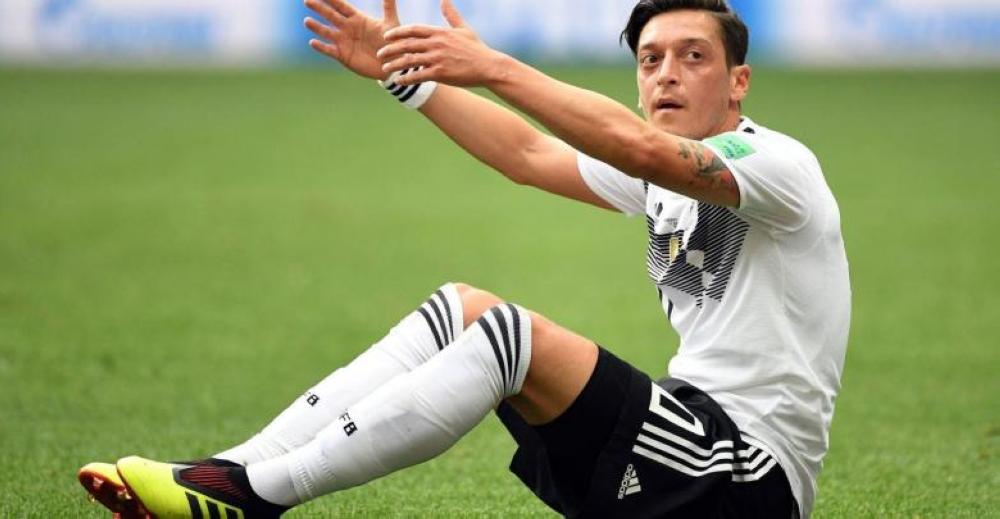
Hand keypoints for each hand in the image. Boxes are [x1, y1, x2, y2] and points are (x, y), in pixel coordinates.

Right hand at [304, 0, 400, 79]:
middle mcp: (348, 28)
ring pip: (327, 32)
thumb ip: (388, 6)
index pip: (341, 6)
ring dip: (317, 27)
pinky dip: (321, 47)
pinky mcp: (343, 56)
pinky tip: (313, 42)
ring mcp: (344, 42)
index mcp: (357, 19)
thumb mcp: (391, 23)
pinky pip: (330, 50)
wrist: (392, 65)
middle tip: (307, 1)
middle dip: (319, 8)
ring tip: (307, 21)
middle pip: (331, 16)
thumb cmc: (392, 43)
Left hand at [377, 0, 507, 87]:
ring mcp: (437, 58)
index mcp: (439, 32)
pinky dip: (406, 78)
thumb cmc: (476, 48)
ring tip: (385, 69)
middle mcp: (436, 44)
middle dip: (390, 49)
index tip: (386, 36)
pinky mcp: (440, 73)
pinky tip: (398, 81)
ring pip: (409, 60)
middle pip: (406, 44)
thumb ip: (451, 15)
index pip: (413, 30)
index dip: (397, 33)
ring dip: (394, 65)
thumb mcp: (463, 29)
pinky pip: (417, 75)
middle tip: (379, 53)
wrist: (488, 66)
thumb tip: (444, 0)